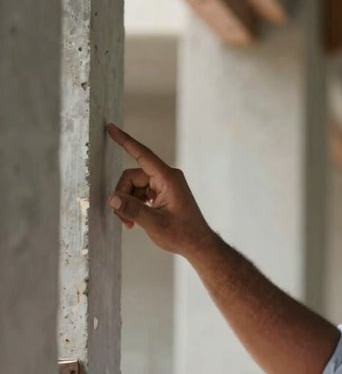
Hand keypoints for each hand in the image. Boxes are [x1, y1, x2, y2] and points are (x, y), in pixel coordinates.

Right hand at [107, 123, 214, 258]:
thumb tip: (112, 199)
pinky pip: (141, 193)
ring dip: (128, 203)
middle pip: (132, 177)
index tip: (111, 127)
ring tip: (129, 223)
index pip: (142, 155)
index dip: (125, 141)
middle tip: (122, 217)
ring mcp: (165, 186)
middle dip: (123, 195)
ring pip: (134, 187)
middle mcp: (167, 178)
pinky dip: (135, 205)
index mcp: (168, 179)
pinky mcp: (163, 194)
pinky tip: (134, 221)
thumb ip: (132, 209)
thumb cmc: (183, 235)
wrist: (199, 246)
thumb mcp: (154, 223)